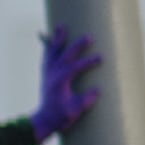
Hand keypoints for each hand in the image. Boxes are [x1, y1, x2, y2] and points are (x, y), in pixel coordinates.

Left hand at [37, 28, 103, 144]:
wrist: (44, 119)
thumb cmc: (61, 116)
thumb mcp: (76, 109)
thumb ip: (86, 99)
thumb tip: (96, 89)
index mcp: (59, 81)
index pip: (75, 67)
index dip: (88, 62)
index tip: (101, 58)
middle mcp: (52, 74)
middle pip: (65, 55)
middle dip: (77, 46)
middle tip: (88, 36)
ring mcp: (47, 73)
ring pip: (52, 52)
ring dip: (57, 38)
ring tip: (60, 25)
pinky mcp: (46, 74)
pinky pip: (46, 56)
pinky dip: (47, 46)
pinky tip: (45, 36)